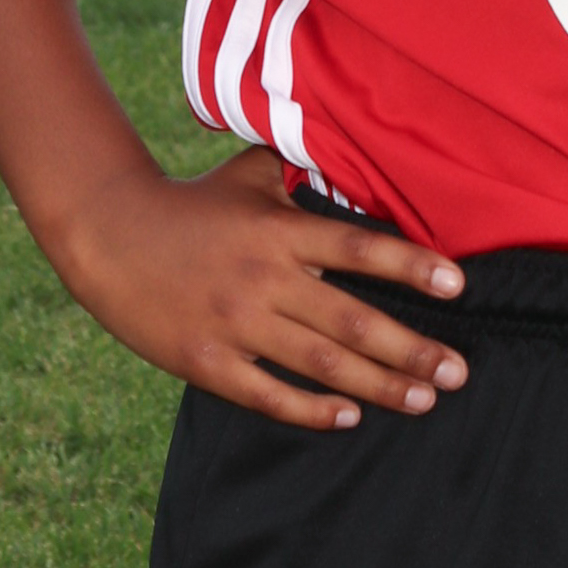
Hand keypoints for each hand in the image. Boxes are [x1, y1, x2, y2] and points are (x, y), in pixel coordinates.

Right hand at [62, 146, 467, 431]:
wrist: (109, 233)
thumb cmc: (190, 203)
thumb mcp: (249, 175)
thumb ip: (301, 169)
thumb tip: (350, 150)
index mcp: (281, 231)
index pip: (361, 249)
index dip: (413, 267)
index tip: (458, 286)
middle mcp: (266, 278)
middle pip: (353, 320)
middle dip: (413, 349)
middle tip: (459, 371)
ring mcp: (236, 323)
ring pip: (321, 363)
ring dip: (378, 385)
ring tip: (423, 399)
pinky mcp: (206, 360)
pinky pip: (268, 392)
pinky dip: (311, 408)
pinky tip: (348, 417)